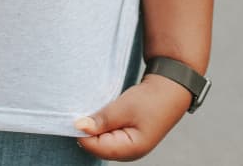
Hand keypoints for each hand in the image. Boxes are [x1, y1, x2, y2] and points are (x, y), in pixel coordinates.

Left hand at [74, 73, 192, 160]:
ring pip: (101, 142)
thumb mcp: (124, 107)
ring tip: (89, 111)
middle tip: (79, 111)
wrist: (170, 89)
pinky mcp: (128, 136)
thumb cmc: (149, 99)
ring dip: (94, 128)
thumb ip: (102, 119)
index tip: (72, 116)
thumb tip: (79, 127)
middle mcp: (129, 152)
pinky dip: (100, 126)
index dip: (82, 133)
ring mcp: (129, 145)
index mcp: (131, 149)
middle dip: (87, 131)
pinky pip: (107, 136)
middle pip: (97, 147)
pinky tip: (97, 116)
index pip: (96, 147)